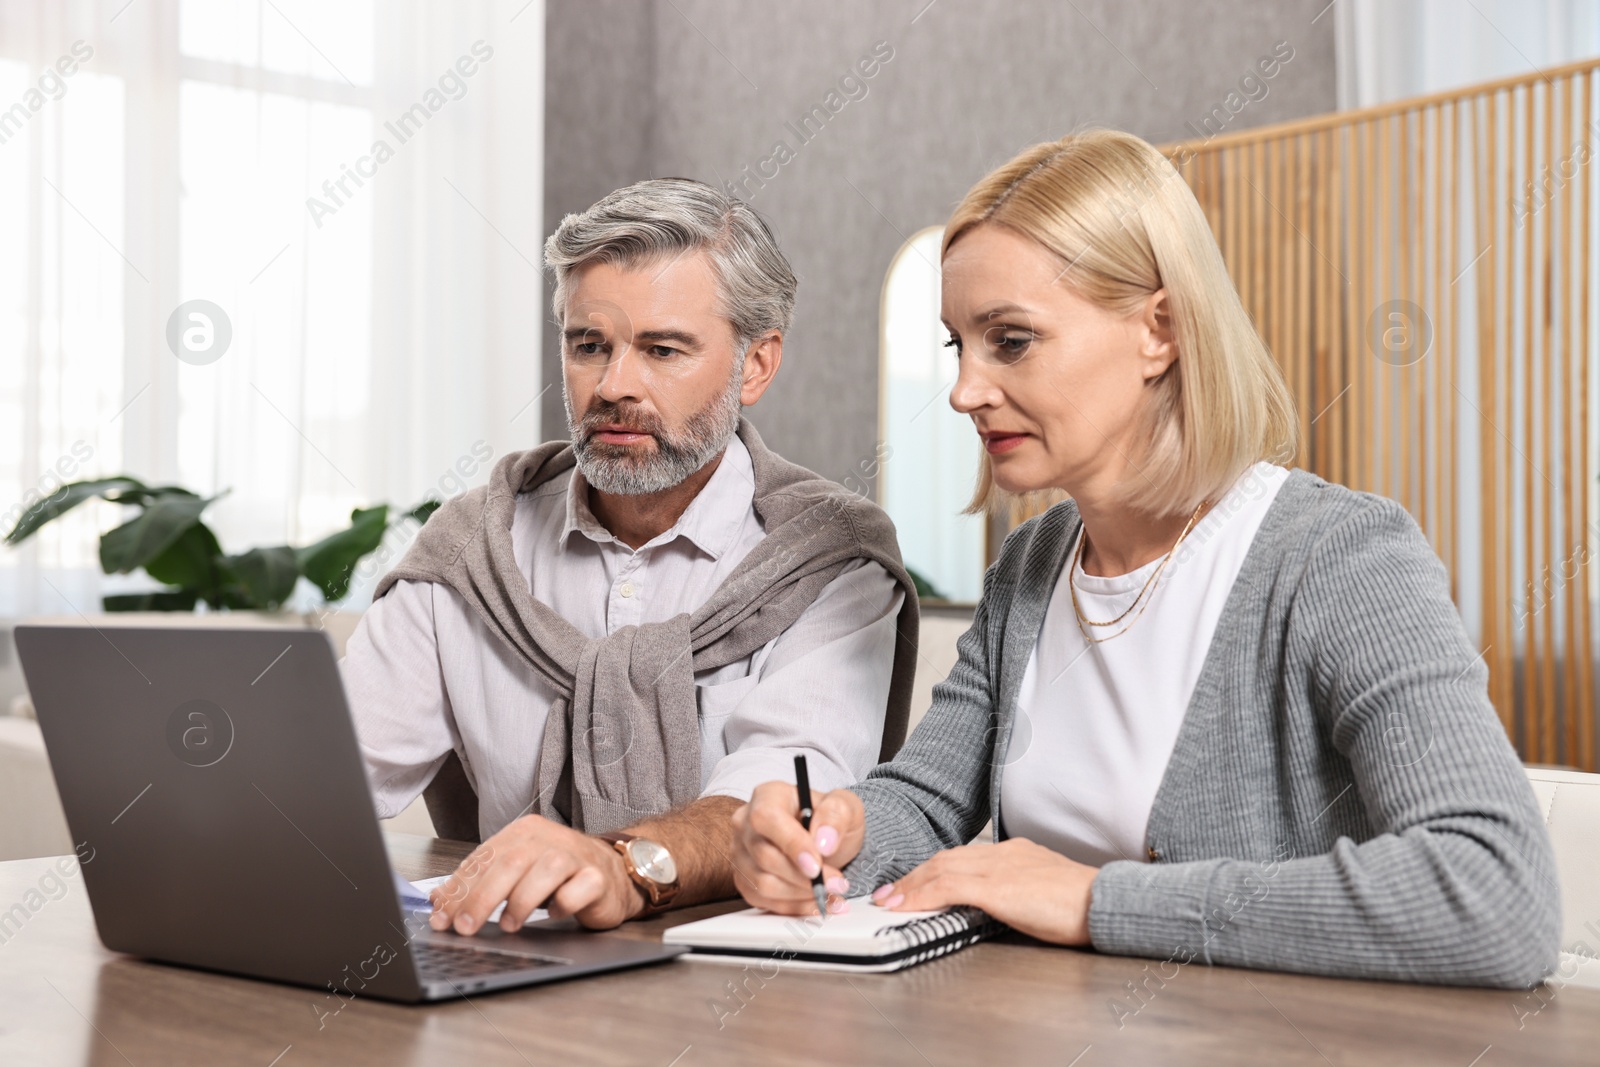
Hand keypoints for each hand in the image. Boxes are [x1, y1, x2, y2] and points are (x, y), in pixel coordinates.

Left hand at [427, 815, 643, 933]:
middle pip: (510, 863)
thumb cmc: (560, 876)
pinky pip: (578, 888)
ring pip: (544, 870)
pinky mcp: (597, 877)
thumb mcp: (515, 875)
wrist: (614, 874)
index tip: (441, 917)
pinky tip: (553, 914)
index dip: (459, 889)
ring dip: (521, 901)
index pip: (484, 858)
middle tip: (465, 927)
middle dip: (482, 898)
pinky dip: (562, 904)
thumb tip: (438, 901)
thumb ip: (480, 883)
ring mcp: (576, 855)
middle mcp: (549, 838)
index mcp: (523, 832)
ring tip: (508, 925)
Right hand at [729, 780, 863, 914]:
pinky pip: (764, 901)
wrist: (827, 843)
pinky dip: (794, 906)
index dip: (791, 844)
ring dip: (802, 894)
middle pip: (765, 856)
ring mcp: (742, 853)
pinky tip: (817, 901)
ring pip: (763, 884)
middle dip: (804, 877)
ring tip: (830, 891)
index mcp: (767, 796)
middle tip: (837, 882)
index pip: (767, 818)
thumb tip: (823, 841)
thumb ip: (836, 815)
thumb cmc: (831, 821)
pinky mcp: (745, 879)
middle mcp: (746, 823)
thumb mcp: (846, 807)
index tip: (816, 865)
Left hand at [871, 838, 1097, 944]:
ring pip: (942, 869)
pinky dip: (922, 895)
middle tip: (890, 892)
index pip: (963, 857)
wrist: (1105, 902)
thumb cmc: (1083, 905)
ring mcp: (1000, 868)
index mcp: (1015, 853)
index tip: (913, 882)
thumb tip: (1000, 907)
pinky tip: (905, 906)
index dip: (933, 870)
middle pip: (946, 859)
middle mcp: (1004, 854)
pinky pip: (949, 887)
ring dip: (911, 885)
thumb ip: (1018, 893)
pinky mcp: (998, 888)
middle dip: (914, 875)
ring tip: (889, 899)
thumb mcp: (1044, 892)